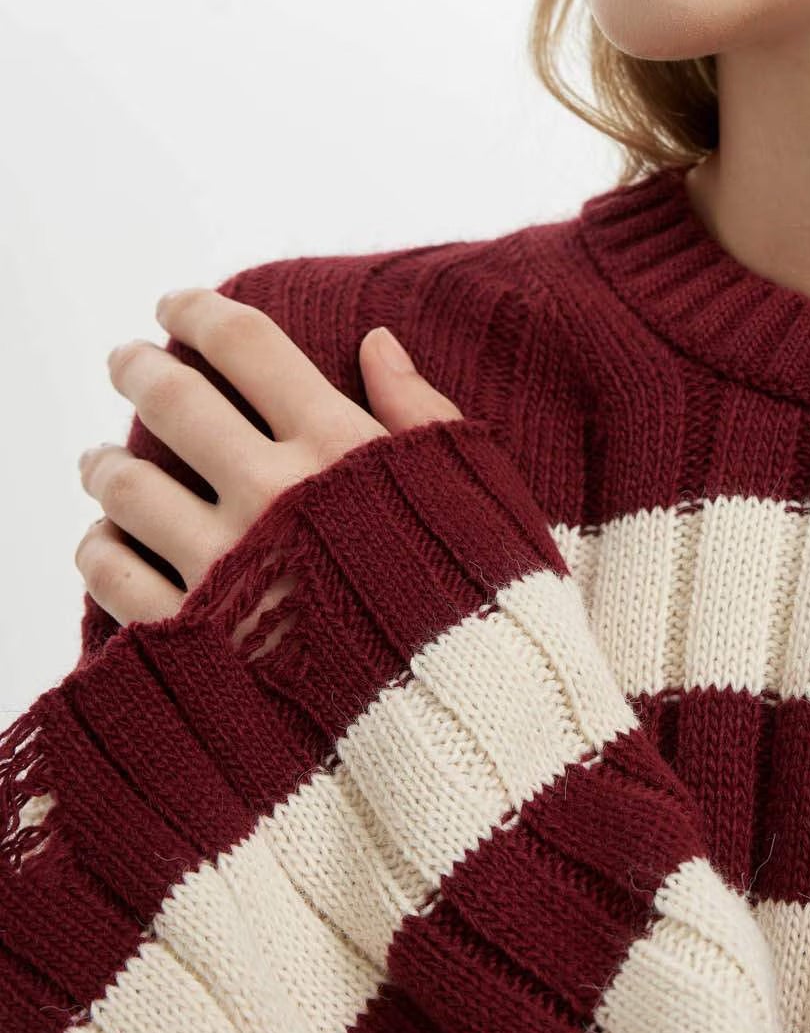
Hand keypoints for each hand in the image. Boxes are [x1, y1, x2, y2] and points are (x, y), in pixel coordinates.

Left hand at [76, 291, 462, 642]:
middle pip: (172, 399)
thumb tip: (378, 343)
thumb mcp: (480, 491)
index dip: (200, 312)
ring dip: (104, 463)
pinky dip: (99, 548)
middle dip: (138, 367)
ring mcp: (226, 566)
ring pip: (126, 485)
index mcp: (341, 447)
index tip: (177, 306)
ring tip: (99, 460)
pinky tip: (105, 541)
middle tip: (126, 360)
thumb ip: (423, 414)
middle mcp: (274, 493)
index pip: (245, 345)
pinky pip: (112, 574)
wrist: (463, 726)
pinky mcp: (194, 638)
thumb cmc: (486, 606)